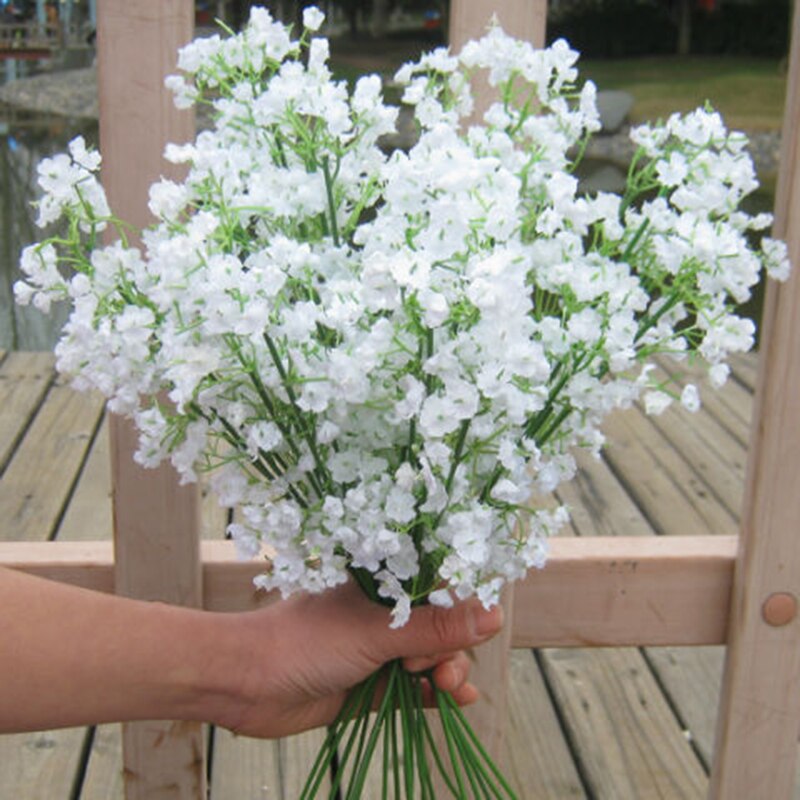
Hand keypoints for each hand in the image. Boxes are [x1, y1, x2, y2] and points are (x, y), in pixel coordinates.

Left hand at [206, 580, 503, 737]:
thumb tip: (493, 614)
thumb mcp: (376, 632)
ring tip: (450, 687)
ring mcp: (378, 649)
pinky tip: (458, 701)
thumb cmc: (305, 641)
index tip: (473, 627)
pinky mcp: (372, 683)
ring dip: (448, 671)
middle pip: (439, 626)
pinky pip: (415, 687)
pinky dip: (436, 694)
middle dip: (449, 648)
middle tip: (437, 666)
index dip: (458, 607)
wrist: (248, 684)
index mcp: (382, 583)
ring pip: (430, 657)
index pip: (437, 586)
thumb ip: (434, 627)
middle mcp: (383, 613)